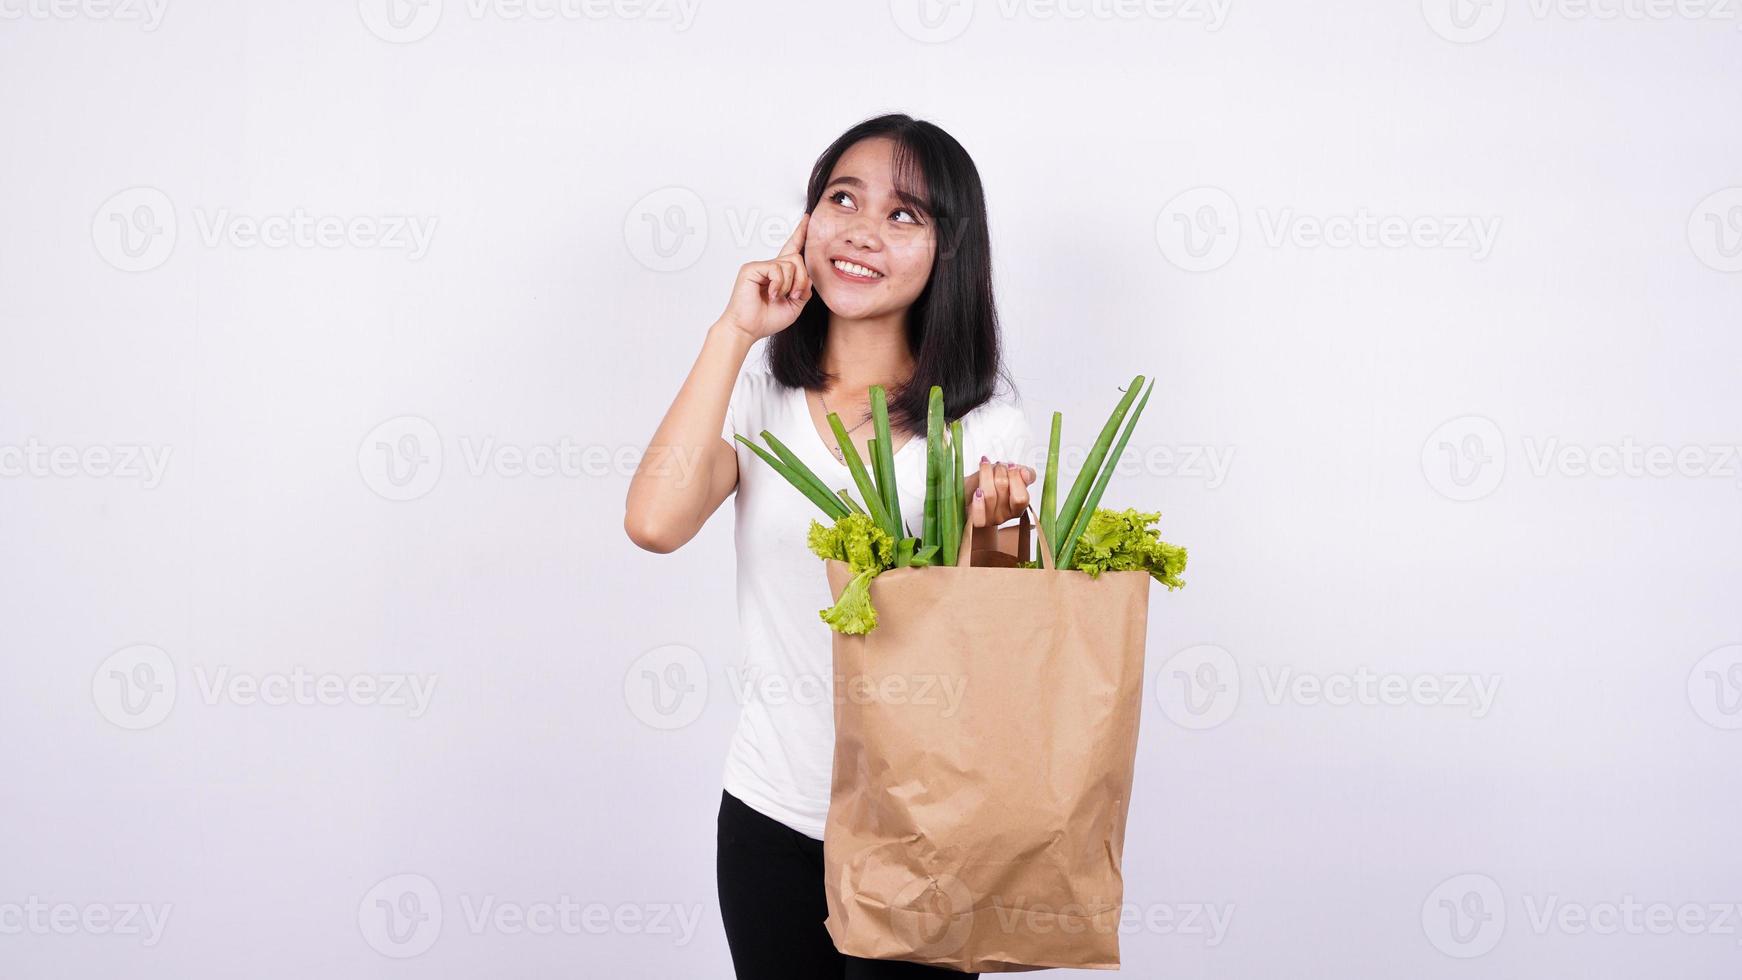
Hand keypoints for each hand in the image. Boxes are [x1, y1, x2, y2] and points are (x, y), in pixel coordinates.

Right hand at [718, 213, 812, 340]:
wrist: (747, 329)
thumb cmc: (766, 319)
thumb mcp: (795, 306)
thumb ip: (804, 289)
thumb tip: (808, 276)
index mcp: (779, 274)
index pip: (792, 250)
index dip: (800, 234)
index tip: (808, 220)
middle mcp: (770, 267)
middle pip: (797, 258)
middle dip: (801, 278)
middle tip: (795, 295)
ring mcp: (760, 266)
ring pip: (790, 263)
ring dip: (791, 284)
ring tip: (780, 296)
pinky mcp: (752, 268)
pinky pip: (777, 268)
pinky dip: (779, 284)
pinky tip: (771, 294)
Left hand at [965, 457, 1035, 529]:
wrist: (969, 492)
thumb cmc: (992, 483)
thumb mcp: (1010, 474)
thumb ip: (1025, 474)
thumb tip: (1026, 474)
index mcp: (1018, 507)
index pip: (1021, 497)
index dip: (1016, 478)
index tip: (1011, 464)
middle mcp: (1005, 516)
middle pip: (1003, 489)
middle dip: (999, 470)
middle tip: (997, 464)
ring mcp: (990, 519)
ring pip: (989, 494)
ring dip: (986, 475)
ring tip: (984, 466)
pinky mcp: (976, 519)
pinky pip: (978, 514)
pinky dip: (978, 500)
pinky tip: (977, 490)